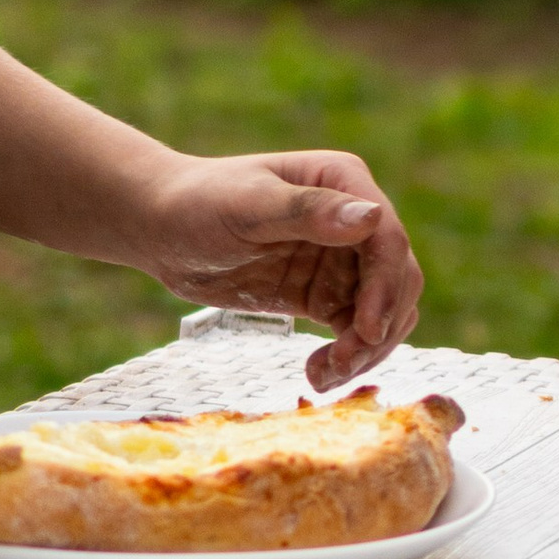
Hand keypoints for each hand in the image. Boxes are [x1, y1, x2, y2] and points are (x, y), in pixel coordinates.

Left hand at [135, 150, 423, 388]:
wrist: (161, 228)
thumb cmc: (198, 202)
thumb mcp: (248, 205)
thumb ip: (309, 212)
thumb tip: (372, 218)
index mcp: (344, 182)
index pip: (387, 239)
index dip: (387, 287)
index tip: (367, 330)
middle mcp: (353, 220)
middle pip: (397, 279)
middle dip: (379, 324)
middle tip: (342, 361)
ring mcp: (342, 260)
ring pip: (385, 310)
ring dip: (367, 348)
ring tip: (325, 375)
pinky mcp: (324, 294)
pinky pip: (354, 330)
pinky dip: (347, 357)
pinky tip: (317, 374)